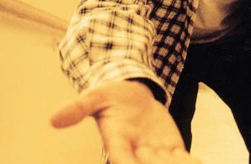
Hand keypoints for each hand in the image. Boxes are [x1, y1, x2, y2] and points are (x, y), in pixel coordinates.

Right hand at [50, 80, 201, 163]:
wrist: (133, 94)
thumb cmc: (111, 96)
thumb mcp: (96, 96)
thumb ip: (79, 108)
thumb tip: (53, 119)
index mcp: (117, 141)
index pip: (121, 159)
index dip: (129, 162)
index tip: (139, 155)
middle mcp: (136, 152)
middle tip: (162, 157)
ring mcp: (155, 152)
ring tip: (184, 161)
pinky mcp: (171, 148)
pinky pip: (180, 160)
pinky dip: (188, 163)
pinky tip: (197, 163)